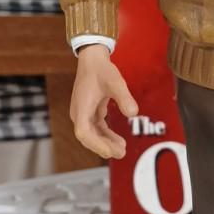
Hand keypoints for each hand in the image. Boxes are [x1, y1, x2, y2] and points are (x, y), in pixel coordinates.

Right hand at [69, 44, 138, 158]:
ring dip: (106, 143)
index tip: (110, 151)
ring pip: (92, 134)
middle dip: (103, 147)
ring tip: (123, 149)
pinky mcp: (88, 112)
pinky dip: (106, 136)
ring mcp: (83, 114)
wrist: (93, 60)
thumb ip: (124, 97)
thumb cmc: (102, 70)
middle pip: (87, 137)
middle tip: (121, 153)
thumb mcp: (116, 82)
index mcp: (81, 107)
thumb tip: (134, 114)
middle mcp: (79, 113)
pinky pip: (96, 128)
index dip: (96, 144)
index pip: (84, 132)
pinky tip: (119, 141)